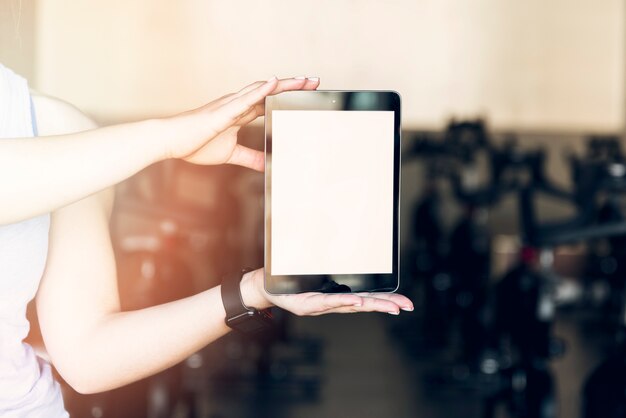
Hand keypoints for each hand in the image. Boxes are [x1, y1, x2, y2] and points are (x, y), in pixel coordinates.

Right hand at [169, 76, 319, 169]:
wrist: (170, 142)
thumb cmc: (195, 144)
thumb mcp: (231, 154)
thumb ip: (250, 157)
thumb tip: (267, 165)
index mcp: (240, 113)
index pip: (270, 102)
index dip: (288, 97)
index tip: (308, 94)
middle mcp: (238, 105)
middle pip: (271, 91)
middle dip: (293, 86)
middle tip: (316, 82)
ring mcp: (230, 105)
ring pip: (262, 90)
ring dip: (284, 84)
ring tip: (305, 80)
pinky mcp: (222, 111)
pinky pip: (244, 99)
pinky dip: (261, 90)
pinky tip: (275, 83)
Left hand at [240, 268, 413, 315]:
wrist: (266, 287)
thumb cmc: (291, 277)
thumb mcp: (313, 265)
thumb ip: (328, 256)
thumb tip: (341, 232)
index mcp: (338, 293)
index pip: (367, 296)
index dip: (387, 299)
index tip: (405, 301)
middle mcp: (333, 302)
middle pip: (365, 304)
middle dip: (387, 305)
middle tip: (406, 306)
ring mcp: (321, 305)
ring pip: (351, 305)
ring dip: (371, 305)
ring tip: (390, 307)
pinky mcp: (308, 305)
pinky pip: (329, 302)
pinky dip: (344, 302)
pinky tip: (358, 302)